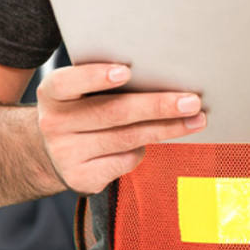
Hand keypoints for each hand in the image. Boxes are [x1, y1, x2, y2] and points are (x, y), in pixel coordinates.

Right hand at [37, 64, 205, 194]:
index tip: (126, 71)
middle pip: (113, 113)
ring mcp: (67, 154)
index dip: (95, 77)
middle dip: (157, 106)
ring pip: (127, 138)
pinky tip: (154, 140)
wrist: (55, 153)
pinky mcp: (82, 177)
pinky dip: (143, 149)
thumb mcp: (81, 92)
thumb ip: (107, 83)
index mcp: (53, 93)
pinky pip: (126, 160)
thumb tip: (165, 75)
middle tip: (191, 101)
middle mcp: (54, 124)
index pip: (68, 82)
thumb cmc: (82, 110)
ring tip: (196, 119)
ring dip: (167, 128)